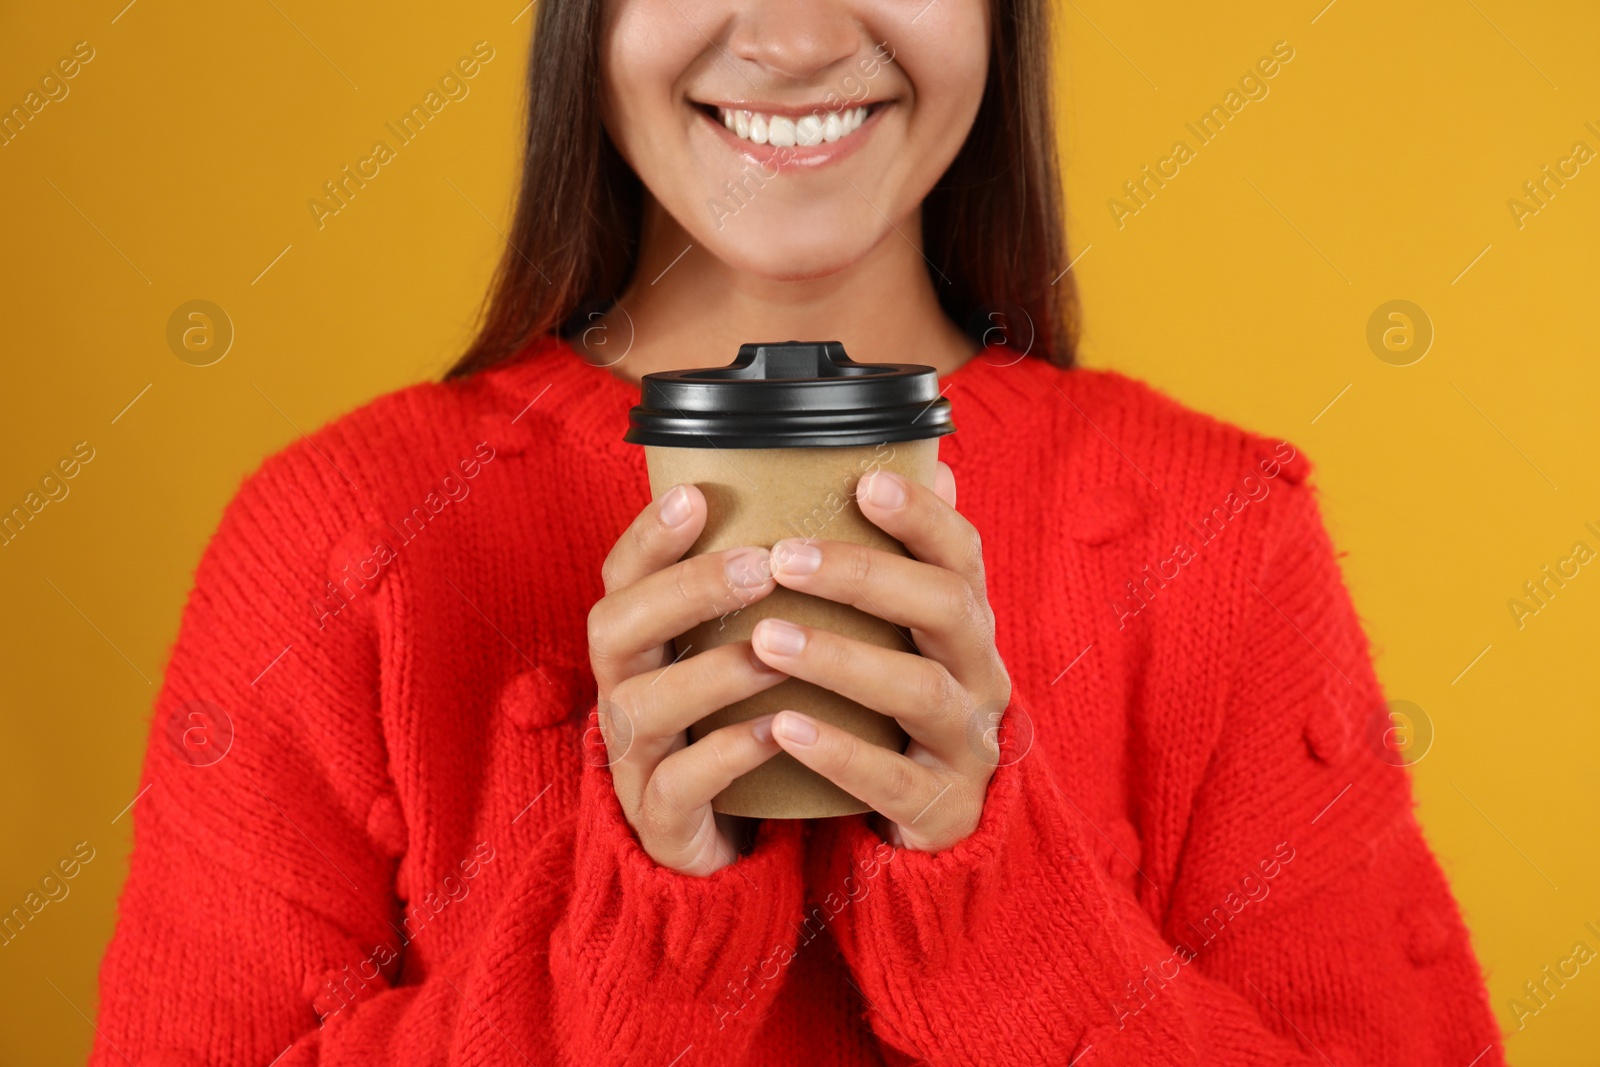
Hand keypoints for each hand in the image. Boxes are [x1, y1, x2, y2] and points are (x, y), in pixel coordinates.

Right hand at [587, 483, 789, 875]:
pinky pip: (680, 783)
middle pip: (615, 627)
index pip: (622, 573)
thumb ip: (806, 572)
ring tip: (776, 649)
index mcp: (641, 639)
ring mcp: (635, 757)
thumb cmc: (750, 715)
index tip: (696, 494)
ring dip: (712, 671)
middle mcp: (623, 688)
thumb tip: (921, 479)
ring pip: (643, 706)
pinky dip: (726, 754)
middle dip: (686, 591)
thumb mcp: (761, 644)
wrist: (732, 834)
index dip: (650, 534)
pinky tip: (777, 730)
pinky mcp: (662, 818)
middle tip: (761, 567)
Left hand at [749, 462, 1011, 852]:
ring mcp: (967, 741)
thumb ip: (898, 560)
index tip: (863, 482)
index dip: (922, 514)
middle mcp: (980, 673)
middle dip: (865, 577)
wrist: (933, 819)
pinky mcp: (943, 806)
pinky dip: (839, 752)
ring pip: (920, 690)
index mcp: (967, 623)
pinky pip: (895, 778)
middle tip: (782, 558)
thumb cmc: (897, 705)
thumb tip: (923, 462)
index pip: (961, 554)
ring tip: (767, 638)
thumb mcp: (902, 634)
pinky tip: (783, 729)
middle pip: (947, 608)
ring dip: (841, 659)